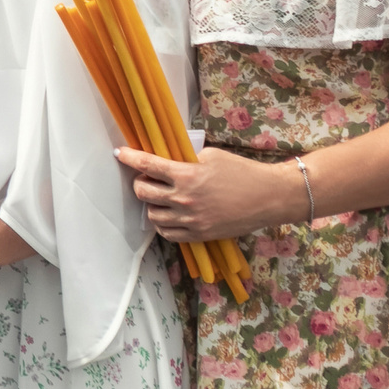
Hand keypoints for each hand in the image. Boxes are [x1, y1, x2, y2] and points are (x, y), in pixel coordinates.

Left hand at [115, 146, 301, 241]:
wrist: (269, 197)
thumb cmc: (242, 172)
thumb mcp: (211, 156)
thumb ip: (186, 160)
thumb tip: (167, 161)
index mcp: (186, 175)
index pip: (147, 165)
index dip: (129, 157)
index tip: (119, 153)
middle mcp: (184, 199)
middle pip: (142, 192)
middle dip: (140, 182)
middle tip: (147, 178)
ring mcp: (190, 220)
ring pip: (152, 215)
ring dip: (151, 204)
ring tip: (160, 197)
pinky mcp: (199, 234)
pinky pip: (168, 233)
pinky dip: (162, 224)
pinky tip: (168, 215)